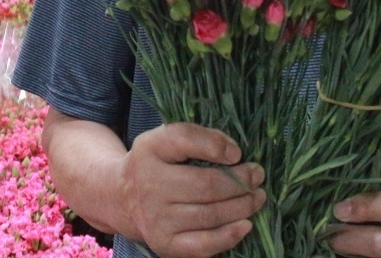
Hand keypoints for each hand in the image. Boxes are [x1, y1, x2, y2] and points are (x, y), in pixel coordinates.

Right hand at [119, 123, 264, 257]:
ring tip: (257, 197)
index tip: (238, 152)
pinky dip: (229, 236)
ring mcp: (156, 218)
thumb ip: (196, 137)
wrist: (122, 199)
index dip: (216, 145)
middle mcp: (149, 184)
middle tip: (258, 175)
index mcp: (150, 150)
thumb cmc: (155, 164)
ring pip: (210, 215)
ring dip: (242, 206)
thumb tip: (234, 153)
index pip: (184, 140)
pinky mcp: (164, 244)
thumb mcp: (165, 139)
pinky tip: (245, 225)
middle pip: (206, 184)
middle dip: (240, 181)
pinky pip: (203, 244)